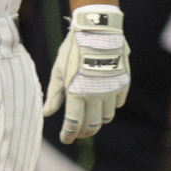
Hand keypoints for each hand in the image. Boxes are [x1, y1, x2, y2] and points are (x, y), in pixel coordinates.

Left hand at [42, 5, 129, 142]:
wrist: (97, 30)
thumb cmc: (73, 49)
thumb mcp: (59, 71)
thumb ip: (54, 94)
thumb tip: (47, 113)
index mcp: (76, 93)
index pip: (73, 124)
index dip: (68, 135)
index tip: (65, 139)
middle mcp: (95, 95)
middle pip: (91, 125)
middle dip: (83, 132)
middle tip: (78, 133)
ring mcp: (111, 90)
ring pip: (106, 117)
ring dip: (97, 120)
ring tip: (90, 117)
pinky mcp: (123, 83)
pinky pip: (117, 103)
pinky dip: (110, 107)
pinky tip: (103, 103)